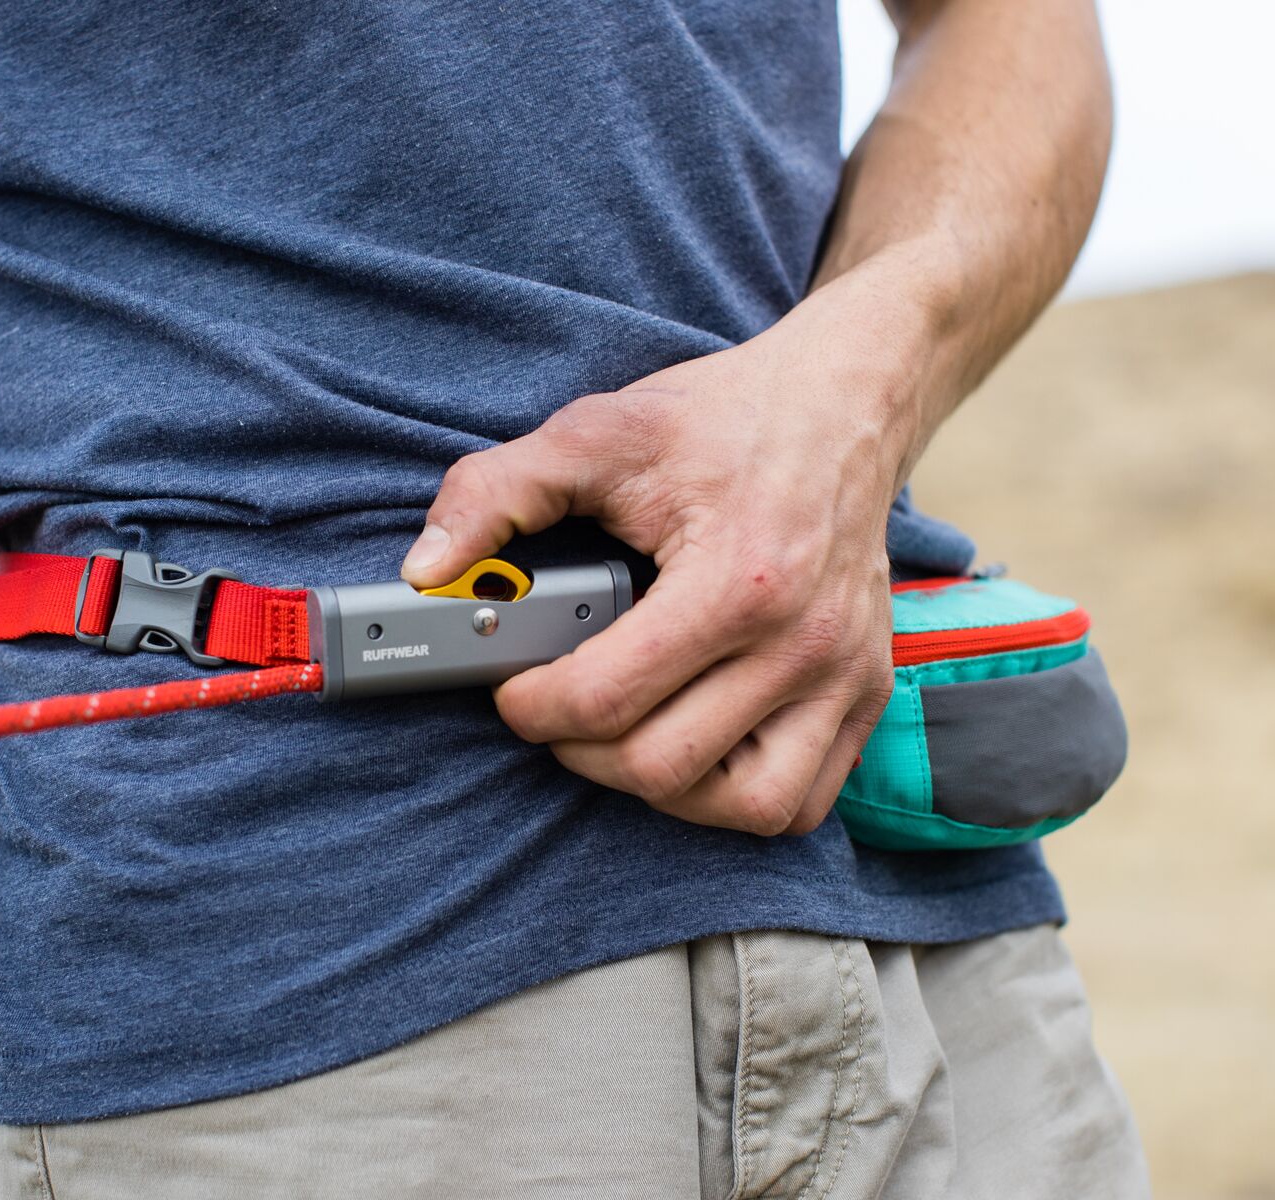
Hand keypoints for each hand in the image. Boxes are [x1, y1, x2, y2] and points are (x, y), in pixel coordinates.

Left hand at [402, 302, 907, 835]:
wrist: (842, 400)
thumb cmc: (723, 419)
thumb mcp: (597, 432)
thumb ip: (497, 491)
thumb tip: (426, 567)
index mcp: (739, 581)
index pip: (606, 699)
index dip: (532, 706)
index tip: (512, 686)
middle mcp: (804, 642)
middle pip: (664, 766)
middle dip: (580, 749)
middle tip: (555, 707)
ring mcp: (845, 677)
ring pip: (744, 808)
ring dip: (662, 788)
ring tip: (622, 733)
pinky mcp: (867, 694)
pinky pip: (801, 801)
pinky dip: (736, 798)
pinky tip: (692, 747)